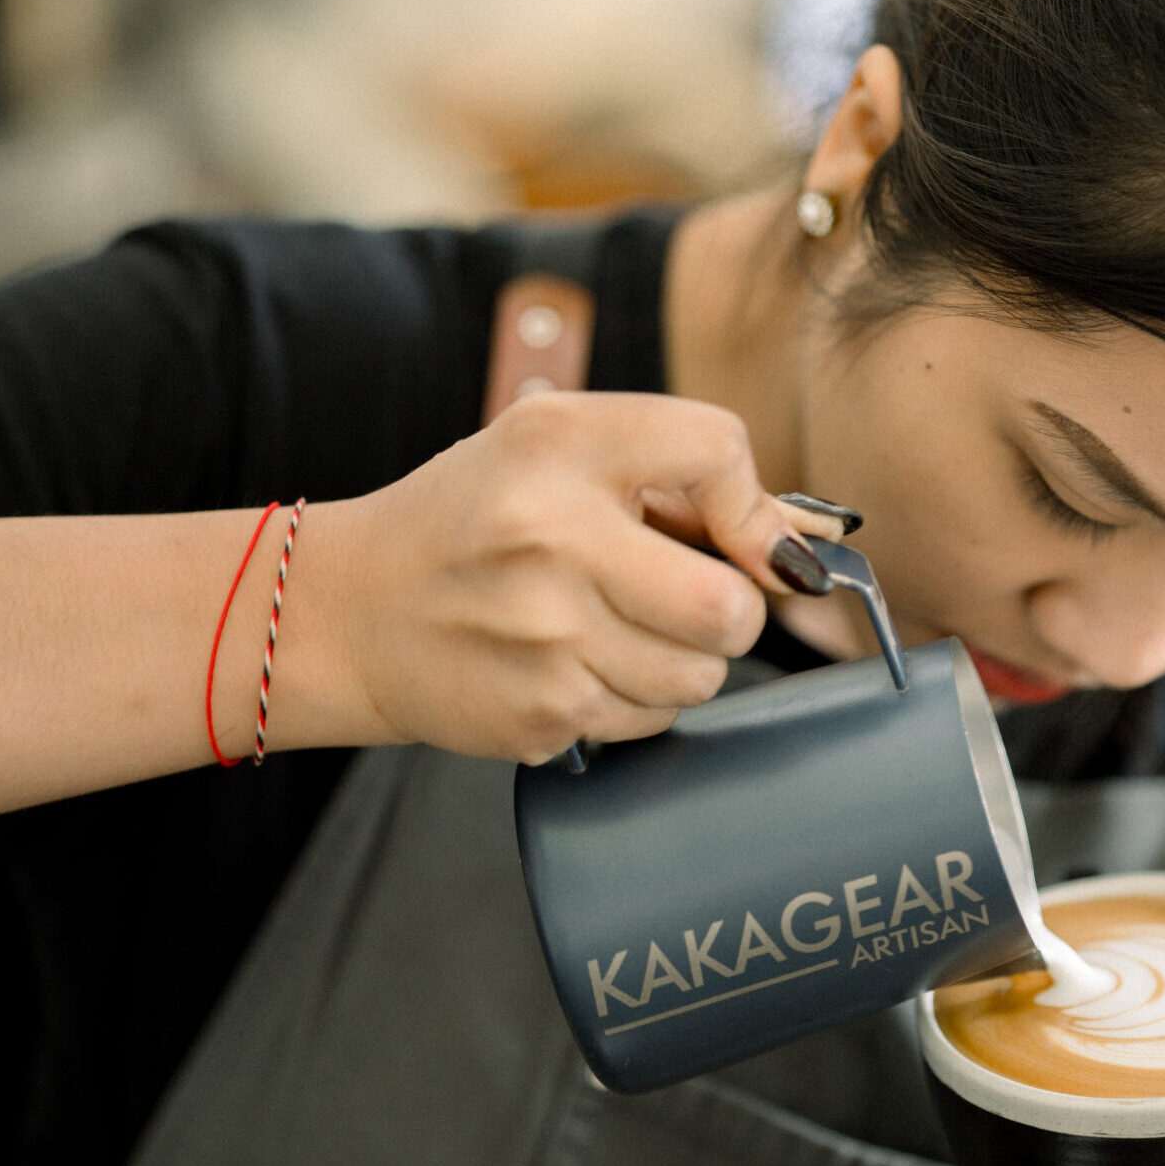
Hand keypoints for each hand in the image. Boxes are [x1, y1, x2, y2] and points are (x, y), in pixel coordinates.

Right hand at [305, 390, 845, 762]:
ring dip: (685, 658)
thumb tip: (809, 543)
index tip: (736, 534)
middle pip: (731, 605)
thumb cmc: (479, 519)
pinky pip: (654, 720)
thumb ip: (690, 475)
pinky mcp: (540, 717)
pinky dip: (637, 699)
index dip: (751, 505)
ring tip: (618, 625)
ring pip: (704, 675)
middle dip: (731, 608)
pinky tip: (580, 663)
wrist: (355, 610)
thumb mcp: (562, 450)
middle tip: (687, 596)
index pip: (718, 452)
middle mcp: (551, 538)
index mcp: (559, 444)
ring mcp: (544, 639)